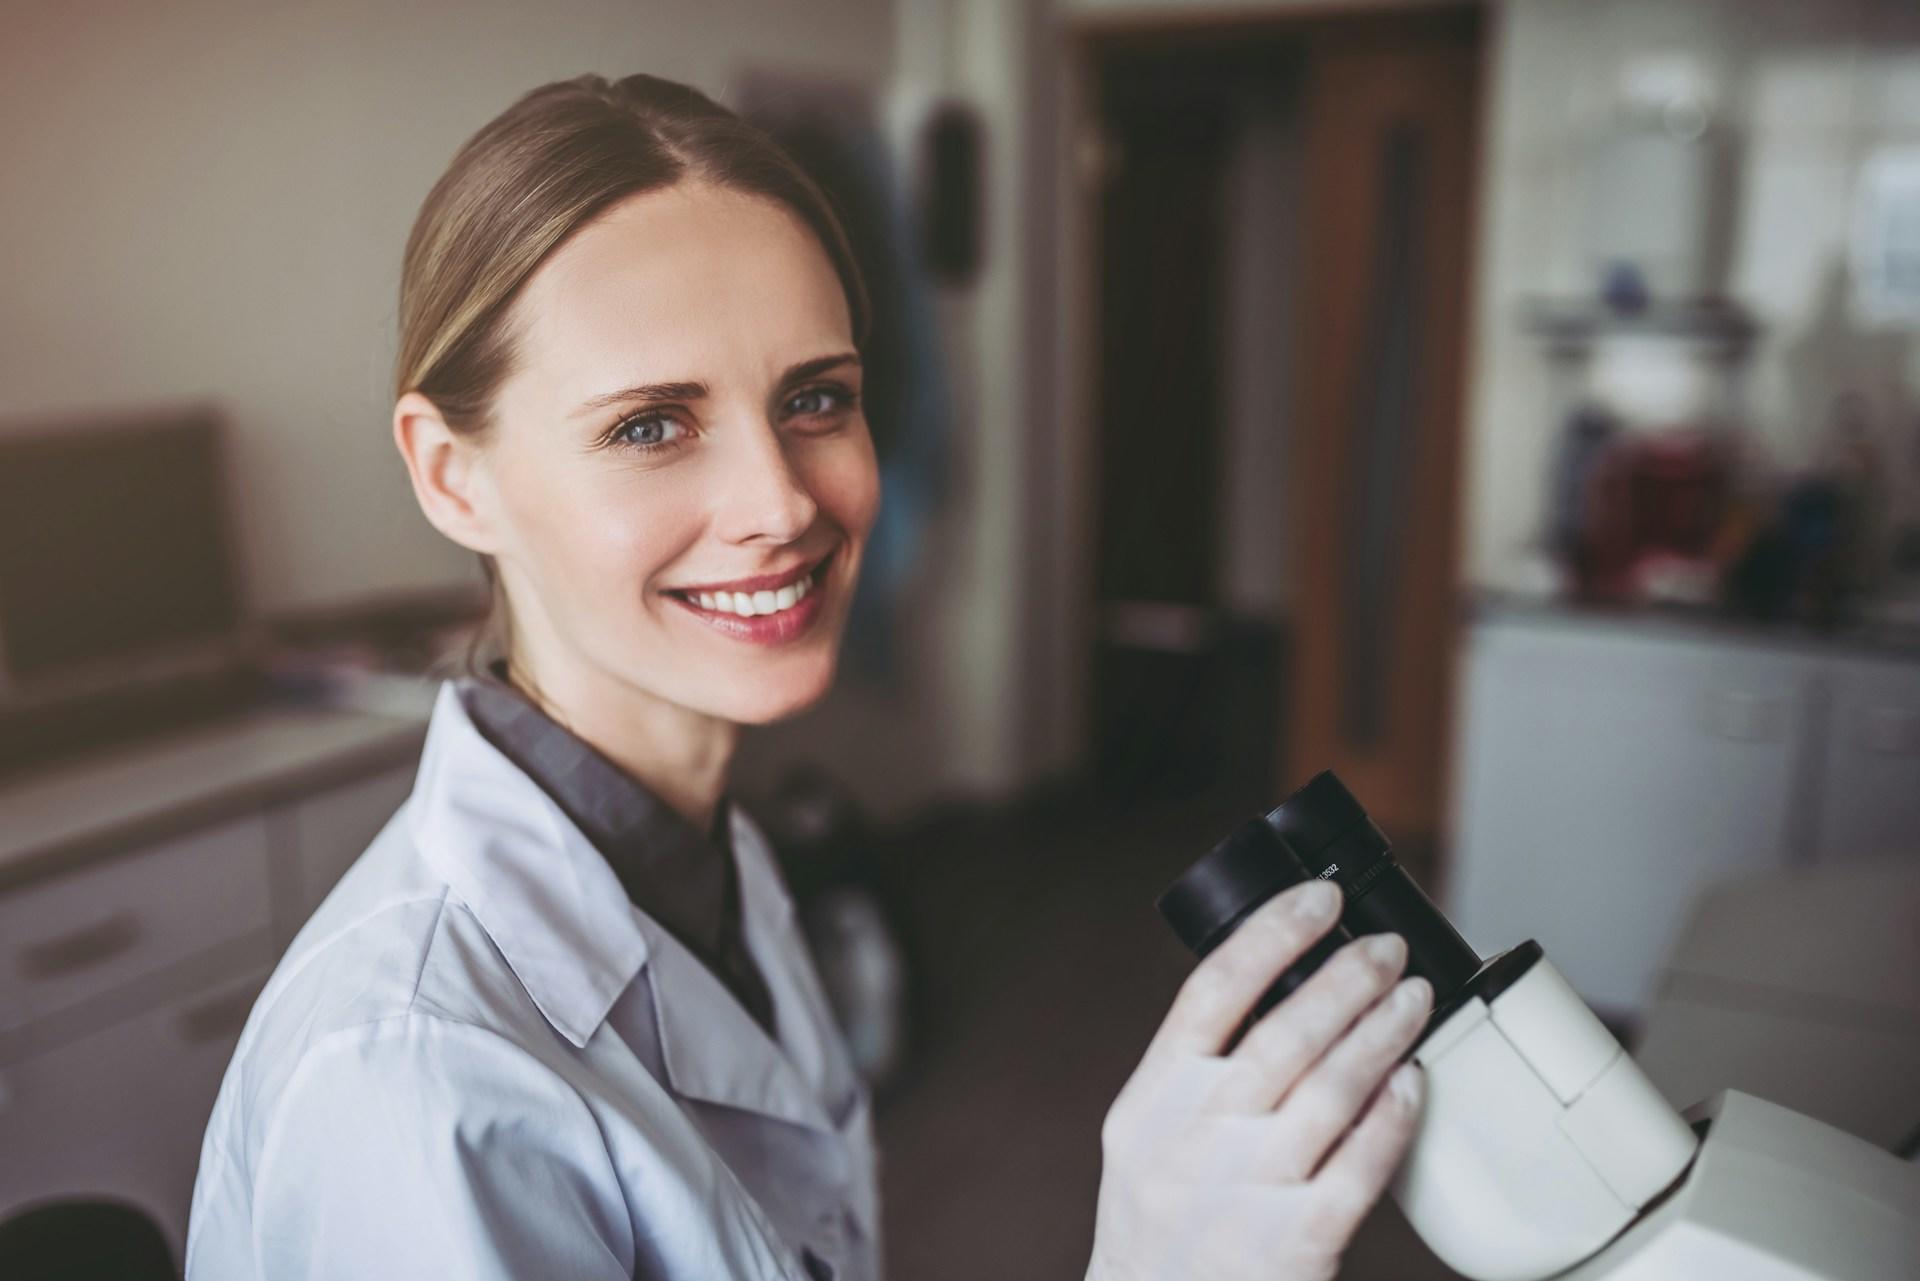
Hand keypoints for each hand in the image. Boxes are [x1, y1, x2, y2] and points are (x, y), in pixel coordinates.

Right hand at [1085, 881, 1430, 1280]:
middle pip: (1286, 1032)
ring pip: (1335, 1089)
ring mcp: (1247, 1192)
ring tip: (1413, 998)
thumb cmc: (1159, 1220)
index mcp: (1152, 1097)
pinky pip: (1363, 1164)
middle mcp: (1194, 1138)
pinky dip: (1394, 1116)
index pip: (1213, 990)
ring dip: (1384, 1032)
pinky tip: (1413, 1083)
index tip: (1320, 897)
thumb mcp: (1147, 1133)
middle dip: (1350, 977)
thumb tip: (1278, 985)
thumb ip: (1196, 1070)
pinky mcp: (1297, 1244)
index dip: (1272, 933)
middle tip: (1386, 949)